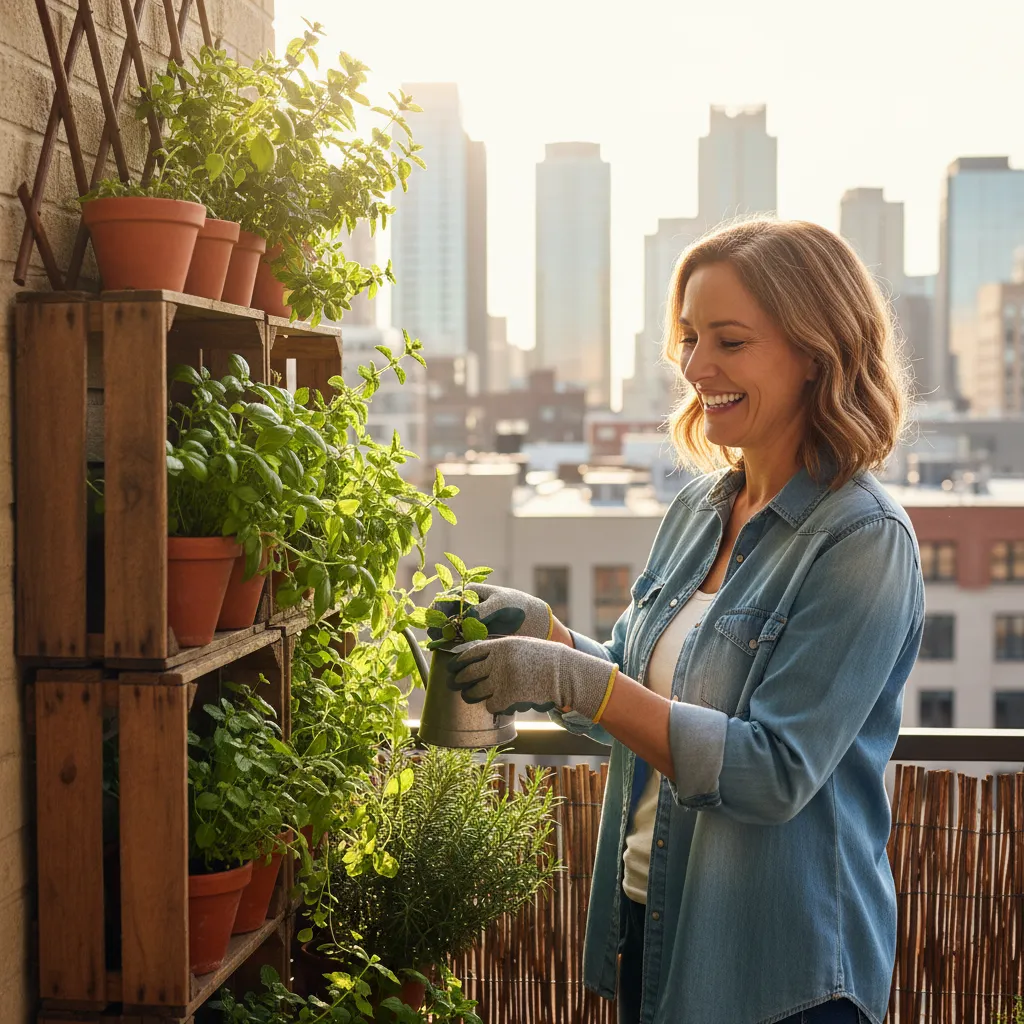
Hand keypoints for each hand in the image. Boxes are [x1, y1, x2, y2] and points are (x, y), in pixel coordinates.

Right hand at [427, 583, 552, 641]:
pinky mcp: (472, 636)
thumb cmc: (515, 605)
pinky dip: (453, 645)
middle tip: (436, 636)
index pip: (445, 599)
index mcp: (468, 593)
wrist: (530, 620)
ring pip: (447, 629)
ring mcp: (466, 622)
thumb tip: (466, 619)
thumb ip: (483, 609)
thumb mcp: (500, 603)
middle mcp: (463, 607)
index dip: (437, 610)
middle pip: (442, 616)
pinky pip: (457, 641)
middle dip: (436, 625)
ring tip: (443, 644)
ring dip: (442, 636)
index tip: (436, 622)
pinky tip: (453, 649)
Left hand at [447, 635, 618, 720]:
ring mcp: (501, 680)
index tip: (452, 665)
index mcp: (500, 645)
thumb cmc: (544, 658)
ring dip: (471, 695)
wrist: (563, 672)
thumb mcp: (521, 644)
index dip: (459, 660)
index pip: (470, 652)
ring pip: (475, 691)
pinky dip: (492, 705)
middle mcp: (497, 662)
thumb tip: (479, 656)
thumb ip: (501, 649)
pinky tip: (496, 704)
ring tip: (470, 696)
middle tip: (455, 683)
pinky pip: (491, 704)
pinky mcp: (508, 697)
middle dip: (459, 679)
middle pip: (468, 672)